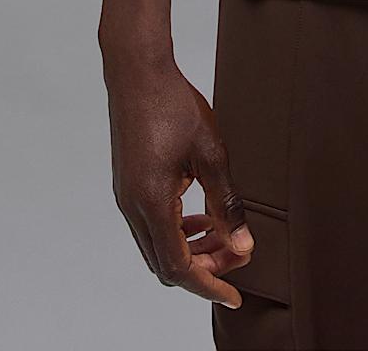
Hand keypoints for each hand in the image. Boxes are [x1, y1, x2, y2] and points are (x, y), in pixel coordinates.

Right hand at [104, 53, 253, 306]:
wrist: (138, 72)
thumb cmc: (173, 105)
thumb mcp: (212, 153)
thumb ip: (227, 203)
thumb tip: (242, 244)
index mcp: (151, 203)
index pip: (179, 267)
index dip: (208, 285)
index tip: (234, 295)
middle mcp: (132, 207)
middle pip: (166, 262)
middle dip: (204, 266)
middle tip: (237, 253)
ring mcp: (126, 197)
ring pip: (157, 245)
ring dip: (191, 247)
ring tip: (223, 231)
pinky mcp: (127, 185)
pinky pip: (151, 224)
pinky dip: (177, 229)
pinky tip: (200, 211)